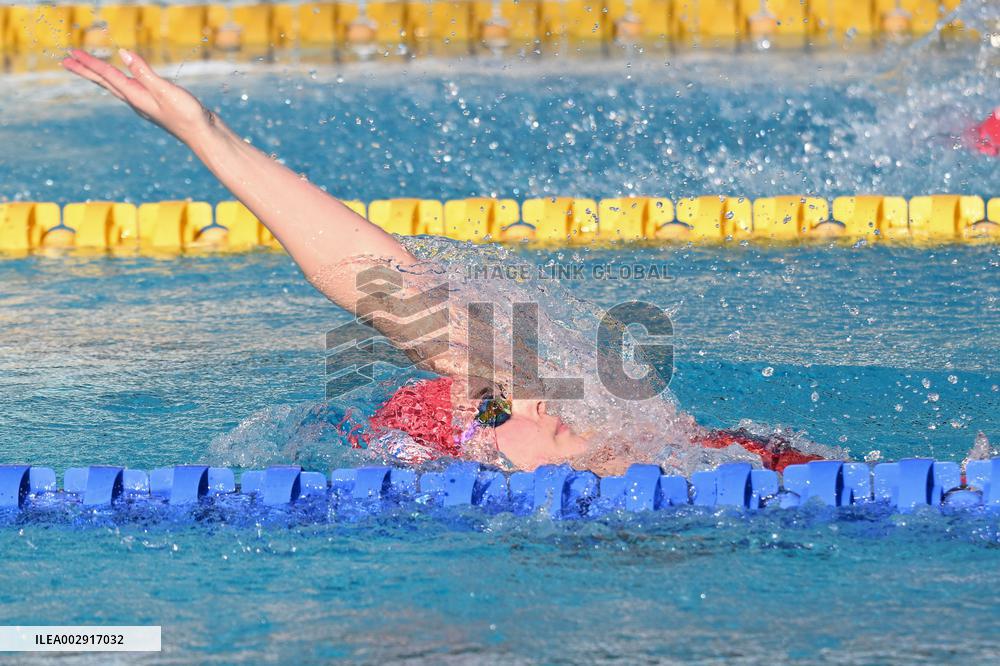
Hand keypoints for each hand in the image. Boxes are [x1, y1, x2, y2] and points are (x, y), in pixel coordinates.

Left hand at [62, 48, 215, 144]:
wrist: (204, 135)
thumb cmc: (187, 115)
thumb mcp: (165, 91)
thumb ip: (144, 72)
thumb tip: (123, 54)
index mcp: (135, 96)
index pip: (107, 75)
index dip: (89, 63)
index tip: (71, 53)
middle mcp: (136, 100)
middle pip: (105, 82)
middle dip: (86, 71)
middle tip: (66, 61)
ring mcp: (146, 103)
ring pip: (115, 86)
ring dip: (99, 76)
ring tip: (87, 69)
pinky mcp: (156, 104)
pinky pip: (129, 88)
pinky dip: (118, 81)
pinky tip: (122, 80)